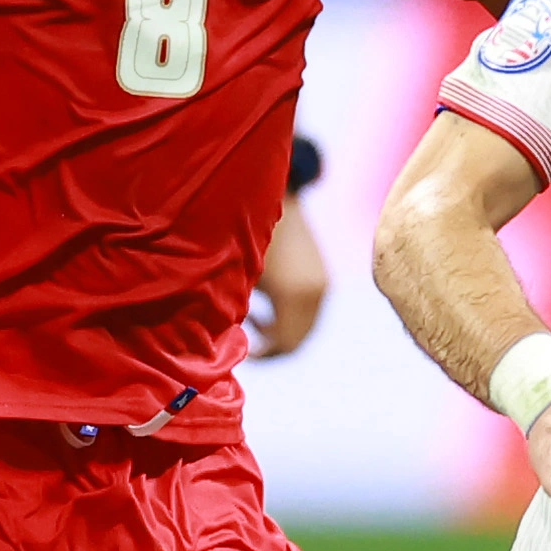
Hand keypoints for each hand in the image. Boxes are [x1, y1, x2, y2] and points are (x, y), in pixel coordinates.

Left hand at [251, 197, 330, 358]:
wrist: (276, 196)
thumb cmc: (243, 233)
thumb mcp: (237, 275)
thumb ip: (237, 311)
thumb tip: (228, 342)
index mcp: (294, 295)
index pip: (285, 344)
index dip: (263, 354)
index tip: (242, 352)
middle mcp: (314, 294)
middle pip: (297, 340)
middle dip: (272, 346)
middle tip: (246, 343)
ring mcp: (322, 285)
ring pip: (304, 327)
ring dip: (281, 331)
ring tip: (253, 321)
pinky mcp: (322, 277)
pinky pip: (308, 311)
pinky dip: (289, 317)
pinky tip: (267, 305)